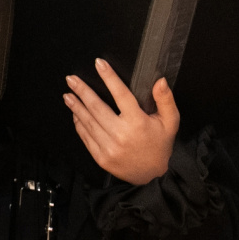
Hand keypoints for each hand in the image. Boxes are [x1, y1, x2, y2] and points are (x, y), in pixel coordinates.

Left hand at [65, 59, 176, 184]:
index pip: (121, 94)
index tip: (99, 63)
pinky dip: (78, 123)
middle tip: (71, 79)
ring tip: (68, 94)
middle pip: (97, 107)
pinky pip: (85, 136)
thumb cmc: (160, 145)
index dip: (109, 77)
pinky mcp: (100, 157)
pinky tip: (75, 113)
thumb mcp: (170, 122)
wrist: (153, 176)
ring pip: (88, 121)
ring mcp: (109, 147)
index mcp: (138, 123)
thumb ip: (165, 100)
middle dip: (82, 90)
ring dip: (76, 106)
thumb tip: (160, 81)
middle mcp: (121, 134)